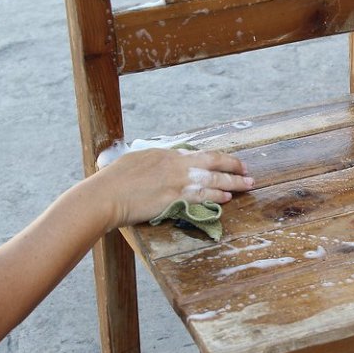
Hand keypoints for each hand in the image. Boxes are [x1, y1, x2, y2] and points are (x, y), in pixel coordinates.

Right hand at [86, 149, 253, 230]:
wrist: (105, 196)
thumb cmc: (114, 180)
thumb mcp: (136, 160)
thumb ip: (153, 161)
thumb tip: (160, 163)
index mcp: (167, 154)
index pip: (199, 154)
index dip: (218, 158)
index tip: (229, 161)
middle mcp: (176, 165)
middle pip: (213, 162)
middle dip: (233, 166)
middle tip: (248, 170)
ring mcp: (177, 181)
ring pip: (213, 180)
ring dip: (233, 182)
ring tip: (247, 185)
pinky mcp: (174, 198)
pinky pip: (202, 197)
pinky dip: (216, 197)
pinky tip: (227, 198)